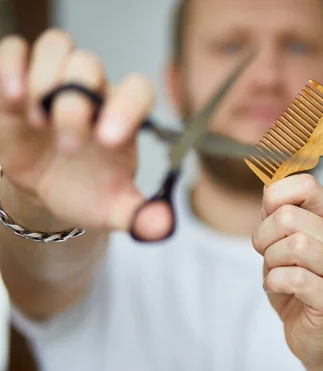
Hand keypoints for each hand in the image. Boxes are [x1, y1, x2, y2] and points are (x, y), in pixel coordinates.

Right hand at [0, 29, 159, 233]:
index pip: (137, 90)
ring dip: (44, 77)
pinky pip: (15, 49)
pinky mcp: (20, 81)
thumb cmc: (88, 191)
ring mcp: (56, 80)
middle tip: (69, 147)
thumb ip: (141, 216)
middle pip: (89, 66)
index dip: (127, 107)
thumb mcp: (114, 209)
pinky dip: (11, 65)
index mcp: (124, 117)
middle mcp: (94, 91)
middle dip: (75, 104)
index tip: (109, 141)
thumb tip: (163, 227)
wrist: (50, 188)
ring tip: (35, 119)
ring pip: (57, 45)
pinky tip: (12, 98)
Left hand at [252, 174, 322, 370]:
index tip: (268, 217)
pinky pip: (293, 278)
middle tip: (265, 253)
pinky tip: (277, 288)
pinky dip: (274, 282)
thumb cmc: (298, 285)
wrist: (316, 335)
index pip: (307, 185)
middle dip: (263, 236)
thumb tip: (268, 187)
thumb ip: (278, 216)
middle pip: (289, 216)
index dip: (275, 196)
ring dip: (270, 260)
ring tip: (274, 272)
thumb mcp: (283, 245)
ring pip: (294, 245)